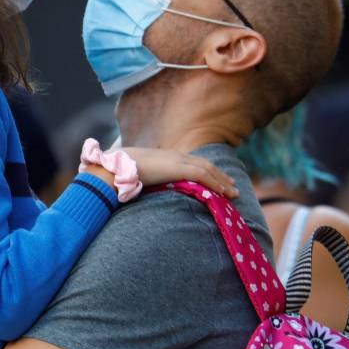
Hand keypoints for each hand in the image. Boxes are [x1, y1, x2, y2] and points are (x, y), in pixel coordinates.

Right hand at [122, 148, 239, 197]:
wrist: (115, 167)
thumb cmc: (120, 172)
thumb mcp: (136, 175)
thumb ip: (145, 180)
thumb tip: (141, 191)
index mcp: (166, 156)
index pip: (192, 161)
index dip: (206, 169)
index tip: (216, 177)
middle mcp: (174, 155)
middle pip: (204, 164)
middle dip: (219, 175)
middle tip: (232, 185)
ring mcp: (177, 160)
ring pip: (207, 170)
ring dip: (222, 182)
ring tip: (233, 192)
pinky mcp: (178, 168)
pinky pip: (203, 176)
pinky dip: (216, 184)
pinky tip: (224, 192)